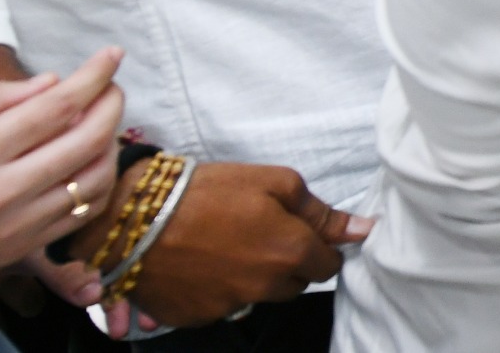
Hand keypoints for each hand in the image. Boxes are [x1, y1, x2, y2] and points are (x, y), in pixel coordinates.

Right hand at [0, 49, 122, 328]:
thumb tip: (45, 84)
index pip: (52, 110)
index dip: (92, 77)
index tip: (111, 54)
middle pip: (84, 142)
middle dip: (110, 103)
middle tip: (111, 82)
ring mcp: (11, 232)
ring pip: (91, 182)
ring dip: (110, 143)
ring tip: (101, 119)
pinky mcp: (16, 255)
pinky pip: (78, 217)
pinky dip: (97, 184)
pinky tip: (88, 161)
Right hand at [81, 162, 368, 326]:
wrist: (136, 218)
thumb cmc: (209, 191)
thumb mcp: (274, 182)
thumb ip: (320, 211)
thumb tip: (363, 229)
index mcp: (291, 254)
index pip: (328, 265)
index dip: (319, 246)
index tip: (300, 232)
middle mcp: (266, 288)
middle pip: (295, 283)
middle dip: (287, 262)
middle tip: (259, 232)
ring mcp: (230, 307)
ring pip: (259, 295)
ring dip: (254, 276)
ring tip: (226, 244)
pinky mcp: (197, 318)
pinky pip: (222, 306)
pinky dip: (218, 289)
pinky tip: (202, 262)